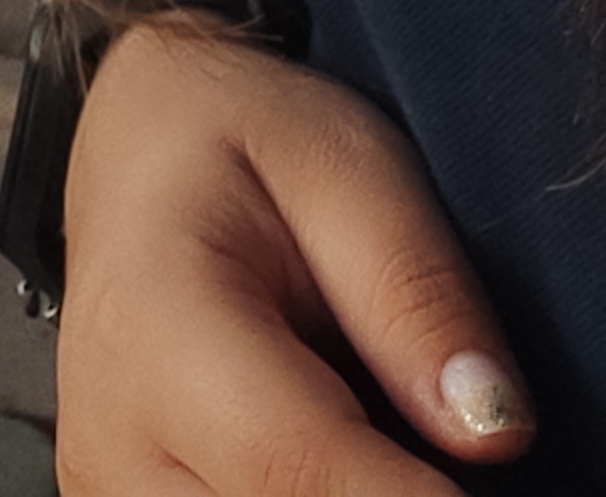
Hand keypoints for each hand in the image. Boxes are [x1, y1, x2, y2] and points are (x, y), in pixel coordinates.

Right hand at [53, 17, 536, 491]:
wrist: (131, 156)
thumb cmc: (236, 142)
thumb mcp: (347, 164)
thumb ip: (416, 293)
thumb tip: (494, 430)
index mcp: (158, 328)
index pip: (293, 464)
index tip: (493, 484)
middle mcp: (114, 437)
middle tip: (459, 448)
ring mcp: (110, 493)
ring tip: (403, 440)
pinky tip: (358, 465)